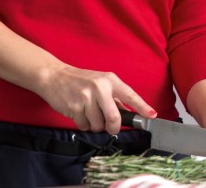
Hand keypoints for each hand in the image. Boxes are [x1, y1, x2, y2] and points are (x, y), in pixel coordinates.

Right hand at [36, 65, 155, 133]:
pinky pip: (84, 126)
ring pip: (98, 125)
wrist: (54, 76)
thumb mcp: (100, 82)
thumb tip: (126, 113)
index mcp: (110, 80)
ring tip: (88, 113)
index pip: (130, 95)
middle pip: (114, 117)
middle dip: (113, 127)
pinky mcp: (74, 107)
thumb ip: (113, 97)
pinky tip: (78, 113)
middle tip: (111, 128)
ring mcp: (86, 98)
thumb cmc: (80, 81)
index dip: (142, 106)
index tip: (152, 115)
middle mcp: (99, 88)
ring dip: (94, 125)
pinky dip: (83, 124)